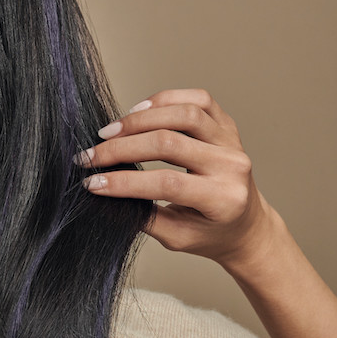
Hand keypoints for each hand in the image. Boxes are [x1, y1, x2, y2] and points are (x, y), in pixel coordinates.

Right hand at [74, 88, 276, 268]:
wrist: (245, 223)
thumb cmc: (211, 233)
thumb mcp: (177, 238)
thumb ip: (145, 217)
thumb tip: (104, 193)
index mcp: (223, 199)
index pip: (165, 183)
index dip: (123, 182)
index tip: (92, 183)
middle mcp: (232, 166)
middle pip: (169, 143)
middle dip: (122, 148)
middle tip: (91, 155)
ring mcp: (232, 141)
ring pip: (184, 114)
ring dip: (140, 120)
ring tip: (109, 131)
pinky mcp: (227, 125)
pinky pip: (198, 99)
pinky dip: (165, 99)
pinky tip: (138, 110)